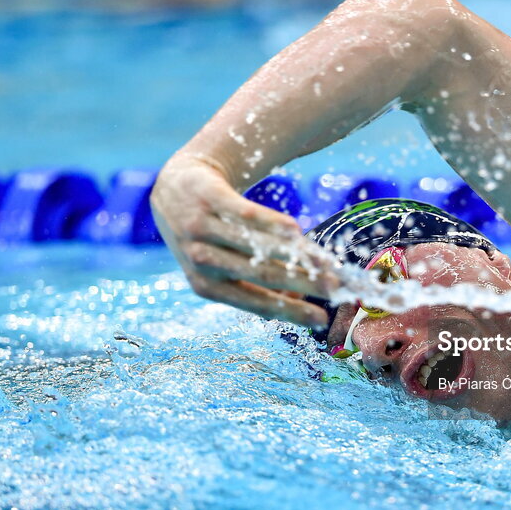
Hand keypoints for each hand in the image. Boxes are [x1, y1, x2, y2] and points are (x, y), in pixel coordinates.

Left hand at [150, 156, 337, 326]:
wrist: (175, 190)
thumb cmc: (211, 237)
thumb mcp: (224, 265)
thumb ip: (259, 284)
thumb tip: (299, 301)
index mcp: (207, 286)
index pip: (256, 303)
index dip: (291, 312)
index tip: (321, 319)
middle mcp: (202, 260)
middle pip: (262, 275)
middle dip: (302, 283)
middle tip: (335, 288)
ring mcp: (202, 228)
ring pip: (257, 245)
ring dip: (296, 255)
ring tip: (326, 262)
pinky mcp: (209, 198)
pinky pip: (247, 214)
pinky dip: (273, 224)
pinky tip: (296, 231)